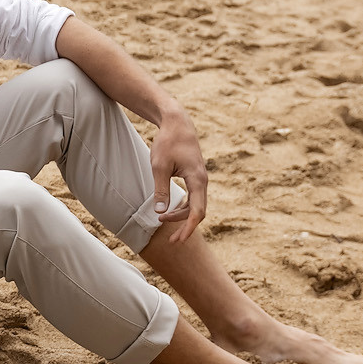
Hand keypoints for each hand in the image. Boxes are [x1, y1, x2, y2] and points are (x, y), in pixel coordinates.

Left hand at [149, 109, 208, 240]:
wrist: (177, 123)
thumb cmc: (168, 142)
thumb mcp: (159, 167)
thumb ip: (161, 190)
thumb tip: (161, 212)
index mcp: (197, 179)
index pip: (197, 211)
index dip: (188, 228)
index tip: (178, 240)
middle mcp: (203, 181)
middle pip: (198, 211)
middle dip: (184, 226)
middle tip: (169, 239)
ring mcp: (200, 179)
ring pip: (196, 205)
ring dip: (181, 216)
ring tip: (161, 220)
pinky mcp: (195, 176)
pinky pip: (193, 197)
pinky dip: (183, 207)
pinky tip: (169, 210)